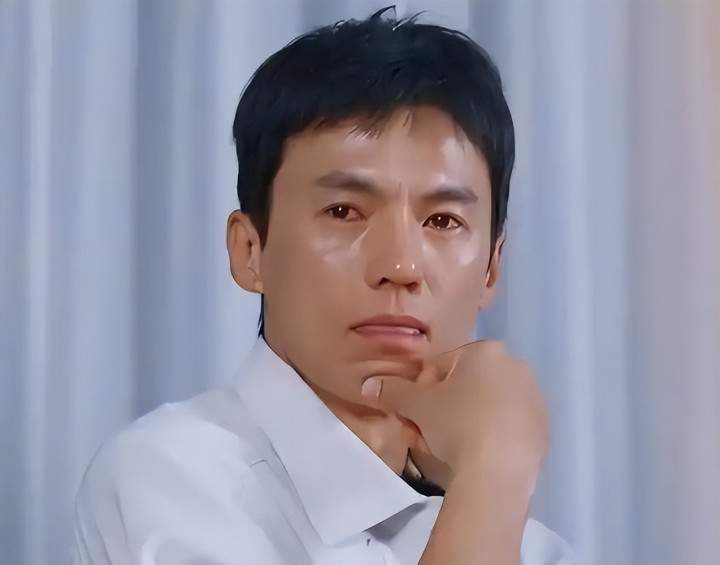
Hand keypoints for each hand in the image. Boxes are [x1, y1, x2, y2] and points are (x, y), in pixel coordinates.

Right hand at [361, 340, 548, 483]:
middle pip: (464, 384)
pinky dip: (489, 435)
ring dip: (464, 420)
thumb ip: (392, 390)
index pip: (440, 365)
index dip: (421, 391)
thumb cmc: (456, 425)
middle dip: (443, 406)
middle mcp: (515, 366)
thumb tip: (369, 384)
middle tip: (428, 432)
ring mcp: (533, 398)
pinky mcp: (542, 427)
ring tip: (451, 448)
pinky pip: (506, 426)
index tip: (414, 415)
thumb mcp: (416, 406)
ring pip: (485, 405)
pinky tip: (477, 455)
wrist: (498, 472)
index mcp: (486, 351)